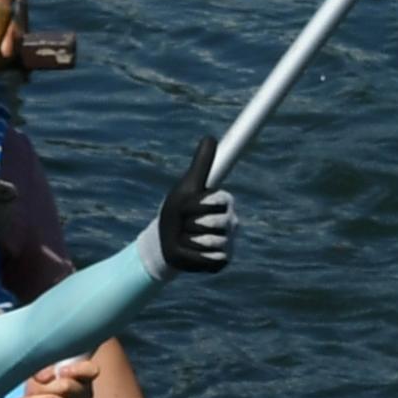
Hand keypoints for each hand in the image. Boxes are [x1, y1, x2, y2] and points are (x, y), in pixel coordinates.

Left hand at [140, 136, 233, 278]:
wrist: (166, 243)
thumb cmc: (177, 211)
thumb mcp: (186, 186)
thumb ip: (201, 164)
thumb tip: (211, 136)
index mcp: (224, 202)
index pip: (218, 200)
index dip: (197, 205)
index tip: (189, 207)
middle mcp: (231, 221)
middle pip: (212, 222)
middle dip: (189, 223)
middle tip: (185, 224)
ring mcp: (228, 242)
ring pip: (210, 242)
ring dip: (188, 241)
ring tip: (186, 239)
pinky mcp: (222, 261)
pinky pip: (210, 260)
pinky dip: (193, 258)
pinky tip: (190, 254)